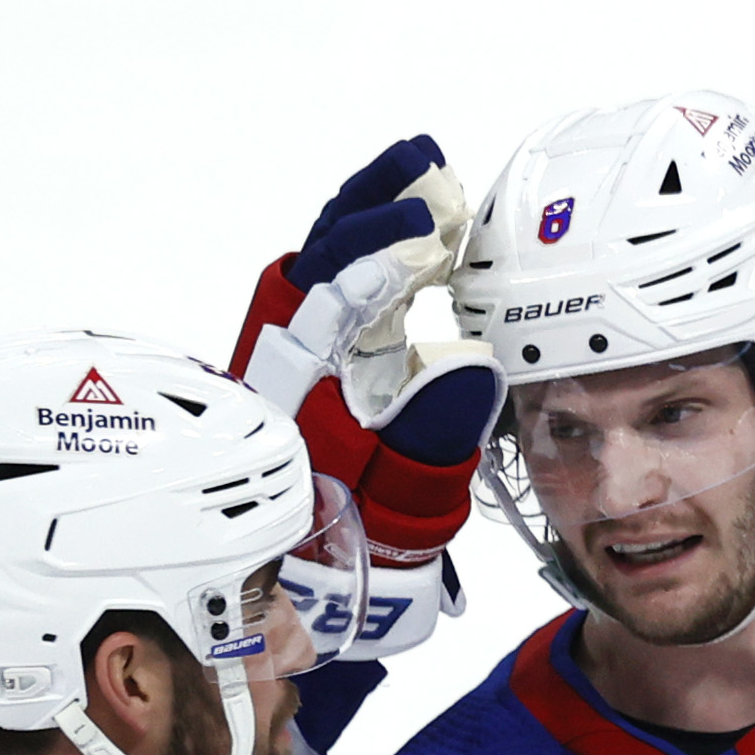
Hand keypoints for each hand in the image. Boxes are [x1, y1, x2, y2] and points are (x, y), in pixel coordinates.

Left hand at [229, 137, 503, 654]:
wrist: (291, 586)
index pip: (330, 294)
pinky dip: (364, 249)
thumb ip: (431, 434)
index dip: (374, 255)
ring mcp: (293, 358)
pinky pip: (330, 289)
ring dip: (367, 216)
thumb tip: (468, 366)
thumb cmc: (334, 546)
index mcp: (298, 385)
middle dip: (369, 207)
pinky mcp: (310, 364)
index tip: (423, 227)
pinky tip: (409, 235)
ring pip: (318, 263)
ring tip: (419, 175)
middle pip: (315, 256)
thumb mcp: (390, 499)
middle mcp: (286, 360)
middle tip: (423, 167)